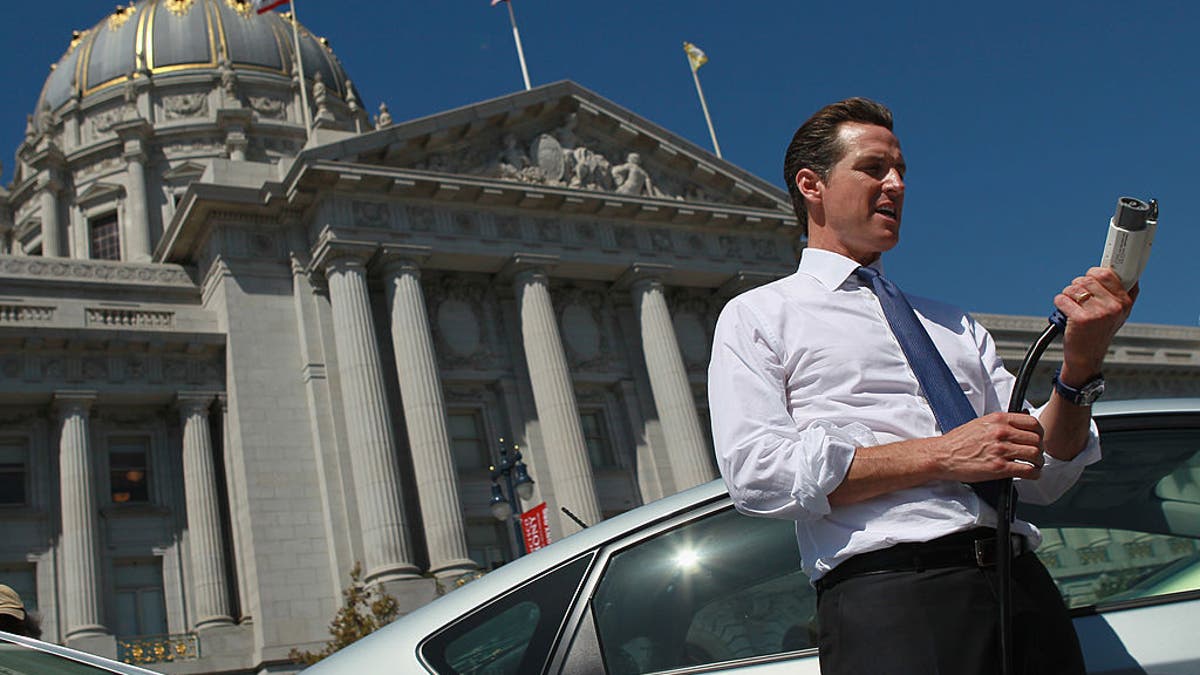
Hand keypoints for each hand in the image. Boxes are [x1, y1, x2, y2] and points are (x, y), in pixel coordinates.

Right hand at [932, 412, 1044, 481]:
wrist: (942, 455)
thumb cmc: (958, 441)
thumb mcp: (980, 423)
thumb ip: (1000, 423)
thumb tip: (1017, 426)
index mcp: (998, 420)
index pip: (1032, 422)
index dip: (1039, 432)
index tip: (1037, 438)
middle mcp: (1001, 433)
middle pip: (1036, 439)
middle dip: (1039, 449)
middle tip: (1035, 455)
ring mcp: (1000, 450)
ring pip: (1035, 454)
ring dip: (1038, 462)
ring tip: (1034, 465)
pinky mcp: (999, 467)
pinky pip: (1027, 470)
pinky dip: (1034, 474)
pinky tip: (1031, 474)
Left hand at [1053, 267, 1136, 383]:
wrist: (1087, 357)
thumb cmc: (1099, 333)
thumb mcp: (1119, 314)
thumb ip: (1121, 294)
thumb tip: (1119, 271)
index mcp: (1125, 302)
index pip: (1107, 274)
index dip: (1094, 274)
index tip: (1090, 278)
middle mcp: (1114, 307)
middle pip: (1088, 279)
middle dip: (1078, 285)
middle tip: (1078, 297)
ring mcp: (1098, 313)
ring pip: (1073, 288)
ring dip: (1068, 294)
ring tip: (1073, 306)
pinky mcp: (1081, 319)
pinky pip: (1062, 299)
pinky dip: (1060, 303)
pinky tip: (1065, 312)